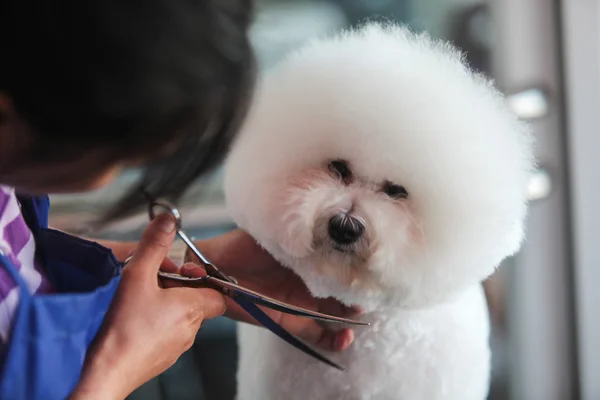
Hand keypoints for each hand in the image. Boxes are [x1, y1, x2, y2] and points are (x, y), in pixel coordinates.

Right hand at [70, 213, 226, 399]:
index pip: (218, 292)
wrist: (107, 372)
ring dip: (164, 302)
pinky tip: (132, 318)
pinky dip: (154, 321)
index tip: (180, 272)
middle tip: (151, 279)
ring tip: (137, 297)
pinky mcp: (162, 358)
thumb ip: (154, 247)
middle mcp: (191, 329)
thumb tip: (168, 221)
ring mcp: (177, 347)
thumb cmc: (124, 328)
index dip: (201, 278)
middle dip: (176, 286)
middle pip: (195, 300)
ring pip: (179, 316)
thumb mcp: (138, 277)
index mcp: (193, 308)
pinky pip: (166, 333)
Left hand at [179, 229, 362, 351]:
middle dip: (355, 293)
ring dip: (349, 317)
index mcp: (305, 258)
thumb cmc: (242, 244)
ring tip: (359, 316)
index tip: (369, 268)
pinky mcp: (288, 320)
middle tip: (369, 292)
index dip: (352, 268)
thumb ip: (301, 233)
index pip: (335, 264)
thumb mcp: (276, 232)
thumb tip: (330, 226)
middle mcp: (306, 281)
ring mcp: (299, 302)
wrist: (214, 266)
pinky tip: (346, 338)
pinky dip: (332, 339)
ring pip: (332, 313)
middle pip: (338, 290)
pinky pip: (315, 334)